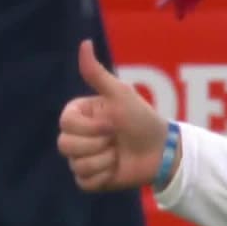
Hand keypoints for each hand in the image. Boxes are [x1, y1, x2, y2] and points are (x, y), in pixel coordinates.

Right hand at [59, 40, 169, 190]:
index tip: (112, 123)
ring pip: (76, 165)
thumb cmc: (141, 118)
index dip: (91, 127)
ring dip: (105, 160)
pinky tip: (116, 168)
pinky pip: (84, 182)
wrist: (161, 150)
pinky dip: (104, 176)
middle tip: (116, 139)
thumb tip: (84, 43)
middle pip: (65, 145)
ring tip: (118, 153)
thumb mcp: (120, 94)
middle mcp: (76, 136)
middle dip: (98, 143)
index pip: (65, 123)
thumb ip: (97, 73)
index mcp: (79, 115)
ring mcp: (81, 159)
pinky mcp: (89, 180)